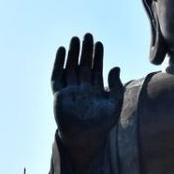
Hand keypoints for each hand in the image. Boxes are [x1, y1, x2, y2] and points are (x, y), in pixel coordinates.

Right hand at [52, 34, 123, 165]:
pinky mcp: (59, 95)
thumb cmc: (101, 125)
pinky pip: (57, 76)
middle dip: (85, 51)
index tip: (99, 43)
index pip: (96, 69)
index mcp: (95, 90)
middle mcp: (82, 88)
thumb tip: (116, 67)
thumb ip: (115, 86)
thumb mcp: (114, 104)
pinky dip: (59, 64)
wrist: (85, 138)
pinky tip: (62, 51)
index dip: (97, 56)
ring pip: (70, 68)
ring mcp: (70, 91)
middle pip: (83, 65)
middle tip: (87, 35)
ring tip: (75, 39)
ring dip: (72, 54)